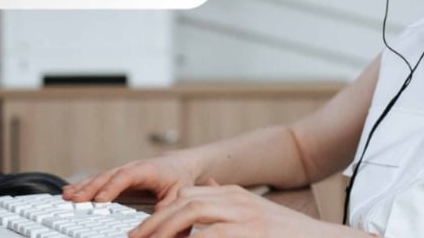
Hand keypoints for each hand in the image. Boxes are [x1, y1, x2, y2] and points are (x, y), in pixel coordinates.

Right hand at [62, 153, 200, 207]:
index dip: (112, 188)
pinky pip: (97, 180)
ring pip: (99, 177)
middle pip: (107, 176)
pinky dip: (82, 186)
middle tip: (74, 200)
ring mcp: (121, 171)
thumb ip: (169, 210)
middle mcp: (131, 168)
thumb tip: (161, 226)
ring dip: (82, 187)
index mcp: (146, 170)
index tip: (100, 200)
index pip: (126, 176)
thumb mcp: (179, 194)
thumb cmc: (179, 179)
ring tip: (66, 197)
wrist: (177, 165)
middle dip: (90, 188)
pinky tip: (69, 192)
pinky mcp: (116, 177)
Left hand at [128, 182, 326, 237]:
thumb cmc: (288, 235)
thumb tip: (205, 189)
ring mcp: (244, 216)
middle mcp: (236, 201)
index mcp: (234, 196)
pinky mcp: (251, 232)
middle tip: (135, 237)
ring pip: (192, 212)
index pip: (187, 194)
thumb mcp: (255, 212)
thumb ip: (228, 202)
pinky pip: (210, 236)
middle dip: (155, 220)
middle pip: (184, 200)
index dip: (162, 211)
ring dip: (164, 229)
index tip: (143, 229)